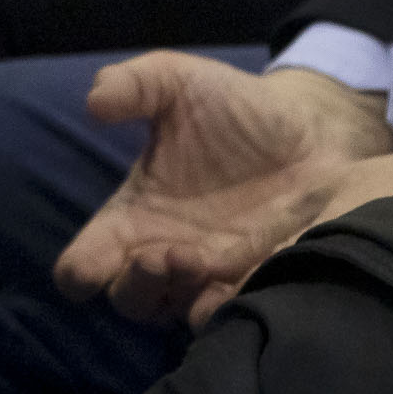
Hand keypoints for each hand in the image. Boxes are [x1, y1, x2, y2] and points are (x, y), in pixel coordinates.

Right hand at [53, 57, 392, 326]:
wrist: (311, 128)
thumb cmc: (233, 107)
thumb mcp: (176, 81)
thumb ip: (132, 84)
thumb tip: (93, 102)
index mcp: (136, 215)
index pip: (89, 260)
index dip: (81, 271)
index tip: (87, 266)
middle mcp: (167, 252)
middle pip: (130, 300)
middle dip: (137, 286)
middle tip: (159, 255)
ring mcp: (215, 273)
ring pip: (180, 312)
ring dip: (181, 295)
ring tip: (196, 258)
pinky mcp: (261, 279)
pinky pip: (239, 309)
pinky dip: (233, 302)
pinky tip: (238, 278)